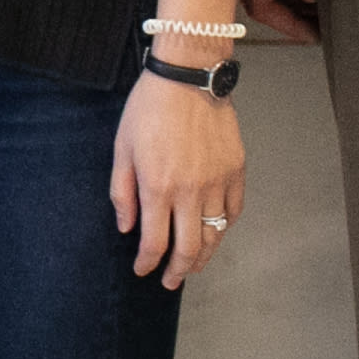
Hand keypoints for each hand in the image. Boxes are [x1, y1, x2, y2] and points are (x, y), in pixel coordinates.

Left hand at [112, 69, 247, 290]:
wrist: (188, 76)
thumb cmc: (149, 108)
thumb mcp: (122, 149)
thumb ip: (122, 192)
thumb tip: (126, 227)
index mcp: (157, 187)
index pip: (154, 242)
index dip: (147, 263)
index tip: (142, 270)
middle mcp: (190, 191)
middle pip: (189, 249)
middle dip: (178, 272)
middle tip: (170, 282)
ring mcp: (217, 182)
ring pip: (215, 235)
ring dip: (204, 257)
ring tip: (193, 267)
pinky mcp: (236, 170)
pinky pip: (234, 210)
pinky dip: (225, 227)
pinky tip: (214, 232)